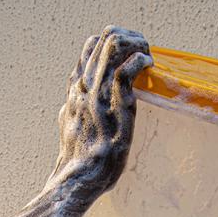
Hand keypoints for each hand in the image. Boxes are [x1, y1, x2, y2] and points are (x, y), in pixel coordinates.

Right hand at [53, 27, 151, 197]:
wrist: (78, 178)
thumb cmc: (78, 161)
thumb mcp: (68, 126)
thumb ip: (72, 109)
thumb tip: (71, 105)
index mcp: (75, 89)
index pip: (90, 48)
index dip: (111, 45)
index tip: (128, 56)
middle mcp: (84, 84)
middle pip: (104, 38)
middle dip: (129, 38)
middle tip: (143, 51)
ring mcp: (98, 91)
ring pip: (115, 44)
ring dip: (137, 43)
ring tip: (147, 55)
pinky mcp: (115, 101)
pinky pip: (129, 65)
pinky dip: (141, 59)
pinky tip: (148, 65)